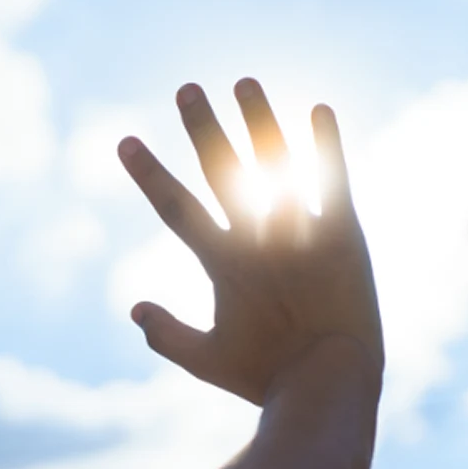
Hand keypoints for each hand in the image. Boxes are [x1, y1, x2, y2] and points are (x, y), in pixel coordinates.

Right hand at [118, 78, 383, 405]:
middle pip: (223, 173)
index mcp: (223, 264)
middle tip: (186, 89)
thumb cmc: (266, 377)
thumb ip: (166, 335)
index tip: (124, 140)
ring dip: (258, 121)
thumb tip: (132, 308)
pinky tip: (319, 109)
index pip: (176, 208)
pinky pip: (333, 181)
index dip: (148, 173)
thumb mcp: (207, 360)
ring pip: (276, 165)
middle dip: (202, 128)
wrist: (329, 385)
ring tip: (244, 82)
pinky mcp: (342, 236)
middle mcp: (257, 239)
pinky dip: (326, 145)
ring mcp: (299, 234)